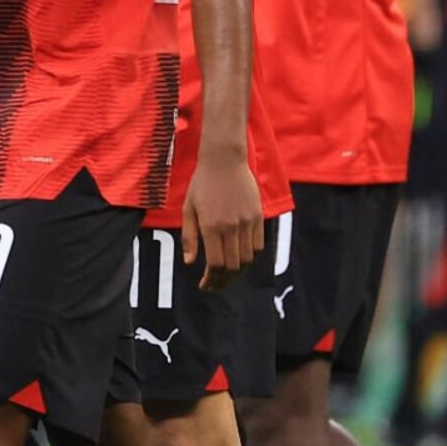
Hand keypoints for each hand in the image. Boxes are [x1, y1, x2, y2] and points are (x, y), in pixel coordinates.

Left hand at [180, 150, 261, 289]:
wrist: (224, 160)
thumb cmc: (202, 183)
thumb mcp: (188, 209)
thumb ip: (189, 237)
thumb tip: (190, 262)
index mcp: (211, 226)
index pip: (216, 264)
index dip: (211, 280)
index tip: (205, 285)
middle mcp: (230, 227)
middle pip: (232, 266)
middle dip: (223, 281)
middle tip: (214, 285)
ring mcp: (246, 222)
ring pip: (247, 259)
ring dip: (237, 272)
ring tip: (227, 275)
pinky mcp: (257, 216)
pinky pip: (258, 245)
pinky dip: (250, 257)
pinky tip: (240, 259)